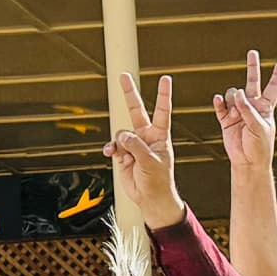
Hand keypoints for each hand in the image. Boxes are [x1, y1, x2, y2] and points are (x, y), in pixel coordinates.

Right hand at [108, 75, 184, 230]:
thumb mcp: (151, 162)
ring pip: (122, 134)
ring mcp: (134, 144)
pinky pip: (114, 146)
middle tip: (124, 76)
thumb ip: (137, 146)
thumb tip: (123, 135)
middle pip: (136, 111)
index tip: (166, 79)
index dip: (163, 95)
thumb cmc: (159, 181)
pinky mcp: (123, 154)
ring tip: (126, 157)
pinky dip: (112, 149)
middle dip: (130, 93)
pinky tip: (111, 153)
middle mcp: (146, 136)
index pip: (162, 111)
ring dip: (121, 144)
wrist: (150, 199)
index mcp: (160, 136)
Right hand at [212, 52, 276, 176]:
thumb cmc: (260, 147)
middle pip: (252, 82)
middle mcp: (252, 106)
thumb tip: (238, 93)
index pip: (272, 88)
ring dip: (234, 100)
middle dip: (253, 67)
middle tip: (253, 52)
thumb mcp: (259, 127)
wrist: (248, 162)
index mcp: (265, 108)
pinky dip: (219, 102)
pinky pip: (221, 105)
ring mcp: (239, 111)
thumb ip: (248, 110)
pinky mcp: (226, 119)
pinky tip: (219, 101)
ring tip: (236, 113)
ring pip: (233, 93)